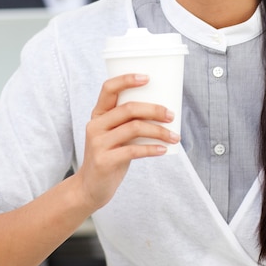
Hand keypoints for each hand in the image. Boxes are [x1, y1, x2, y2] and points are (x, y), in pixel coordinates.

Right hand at [77, 73, 178, 210]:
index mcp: (98, 113)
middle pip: (128, 109)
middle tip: (171, 115)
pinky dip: (152, 149)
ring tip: (175, 136)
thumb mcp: (115, 134)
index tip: (148, 78)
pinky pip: (133, 150)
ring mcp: (98, 143)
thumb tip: (165, 112)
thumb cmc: (110, 155)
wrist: (91, 187)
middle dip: (154, 109)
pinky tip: (164, 149)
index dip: (127, 79)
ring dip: (159, 131)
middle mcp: (95, 125)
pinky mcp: (104, 161)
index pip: (108, 88)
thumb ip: (129, 122)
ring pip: (134, 128)